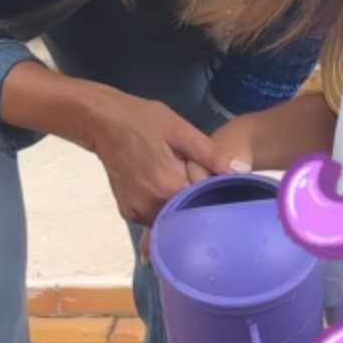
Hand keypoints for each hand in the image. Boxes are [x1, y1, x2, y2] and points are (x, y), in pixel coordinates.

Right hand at [88, 89, 250, 226]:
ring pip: (169, 222)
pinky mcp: (128, 212)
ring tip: (185, 187)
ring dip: (180, 210)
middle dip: (198, 208)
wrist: (102, 122)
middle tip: (206, 190)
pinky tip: (168, 192)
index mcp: (169, 187)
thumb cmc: (143, 121)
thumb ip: (210, 154)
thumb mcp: (181, 130)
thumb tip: (241, 170)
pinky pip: (153, 219)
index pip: (203, 209)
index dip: (216, 201)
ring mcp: (137, 211)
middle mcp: (151, 206)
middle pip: (186, 219)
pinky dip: (163, 210)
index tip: (224, 192)